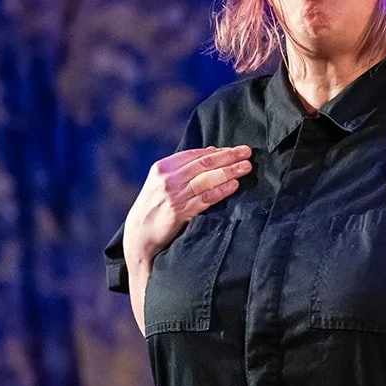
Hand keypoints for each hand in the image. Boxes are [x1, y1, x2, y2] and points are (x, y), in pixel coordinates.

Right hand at [123, 145, 251, 266]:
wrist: (138, 235)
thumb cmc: (154, 207)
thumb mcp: (161, 182)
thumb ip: (183, 168)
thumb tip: (212, 151)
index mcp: (162, 167)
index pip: (196, 154)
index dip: (219, 151)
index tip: (236, 150)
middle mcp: (167, 179)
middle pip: (204, 164)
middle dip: (228, 157)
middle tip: (247, 153)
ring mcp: (172, 196)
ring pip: (207, 180)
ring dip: (229, 172)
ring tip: (246, 168)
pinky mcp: (178, 212)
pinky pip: (205, 199)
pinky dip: (221, 191)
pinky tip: (234, 186)